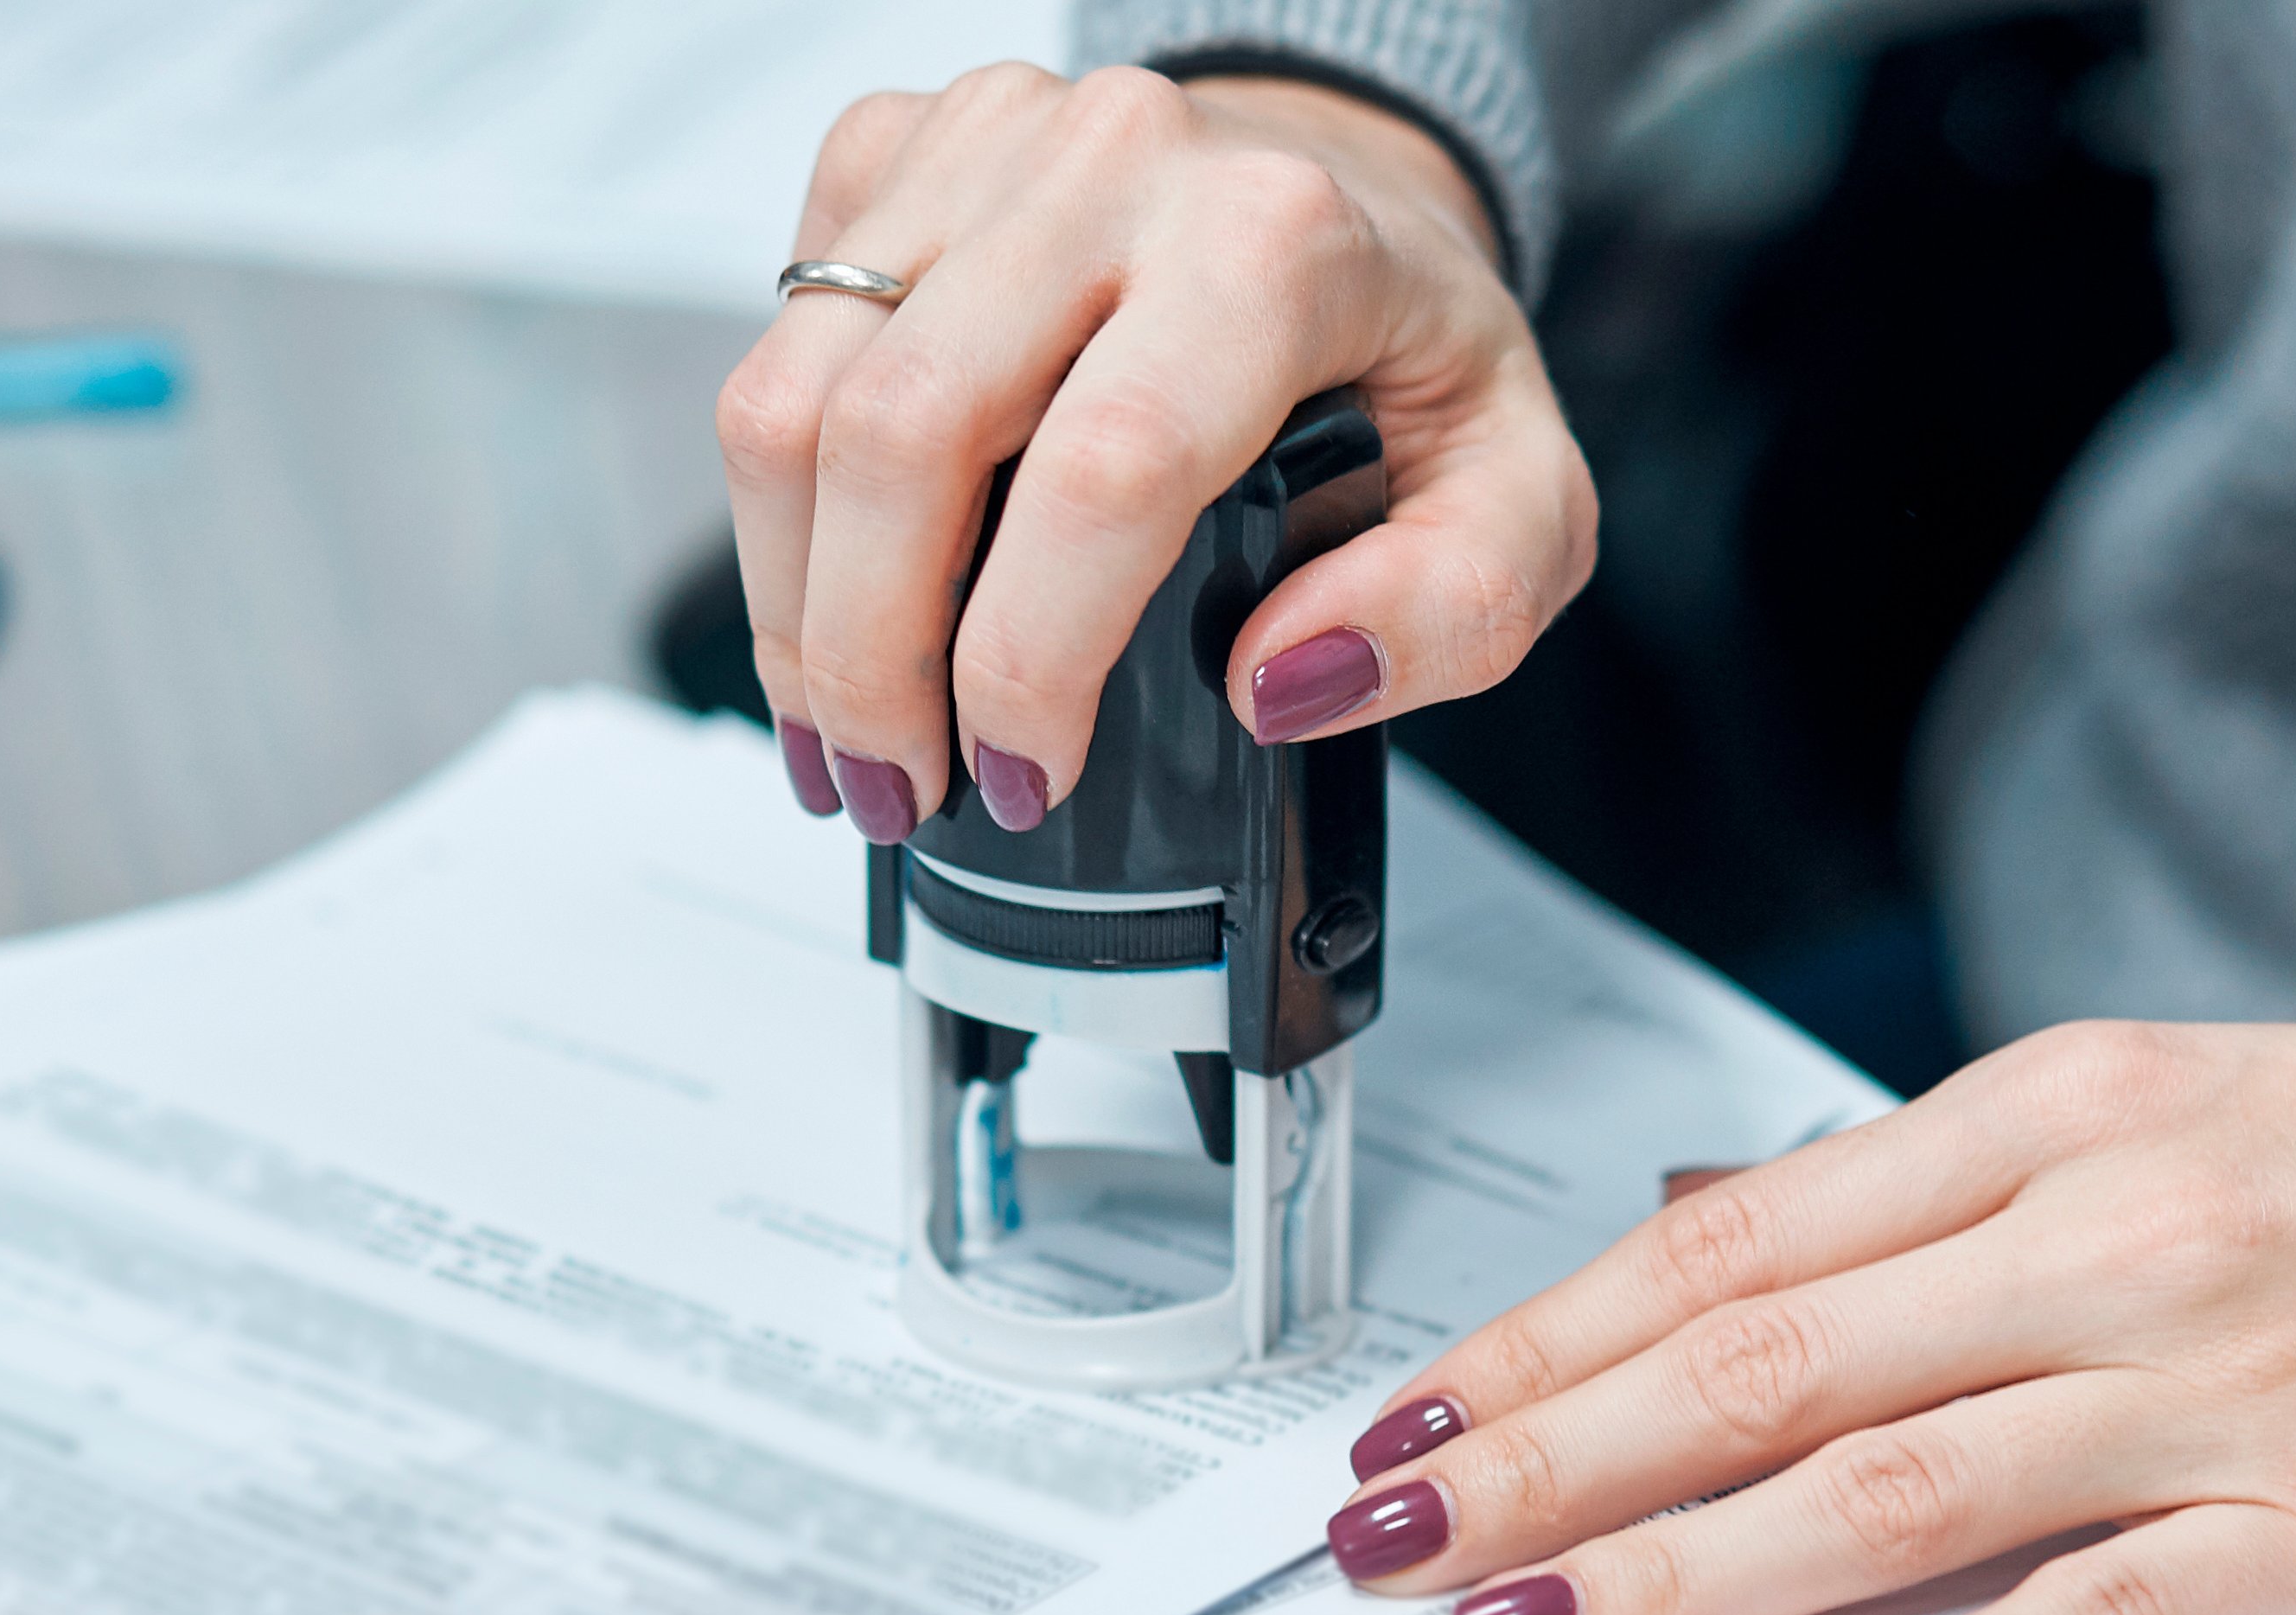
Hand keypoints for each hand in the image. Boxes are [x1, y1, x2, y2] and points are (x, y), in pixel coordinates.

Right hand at [716, 64, 1591, 839]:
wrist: (1339, 179)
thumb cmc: (1403, 345)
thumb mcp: (1520, 498)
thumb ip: (1453, 608)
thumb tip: (1279, 680)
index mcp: (1271, 244)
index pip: (1103, 472)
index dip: (1030, 659)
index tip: (1027, 773)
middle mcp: (1113, 165)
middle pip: (903, 436)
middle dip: (868, 659)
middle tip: (898, 785)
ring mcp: (984, 148)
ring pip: (792, 396)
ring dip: (792, 601)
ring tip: (839, 722)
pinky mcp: (894, 154)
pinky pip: (776, 340)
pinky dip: (780, 503)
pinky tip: (837, 584)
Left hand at [1326, 1011, 2295, 1614]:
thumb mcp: (2161, 1099)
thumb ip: (1927, 1186)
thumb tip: (1702, 1229)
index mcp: (2057, 1111)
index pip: (1731, 1243)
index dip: (1545, 1340)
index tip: (1413, 1420)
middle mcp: (2116, 1232)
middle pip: (1762, 1362)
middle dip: (1543, 1462)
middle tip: (1389, 1543)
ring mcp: (2222, 1385)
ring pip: (1884, 1486)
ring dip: (1674, 1571)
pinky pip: (2100, 1614)